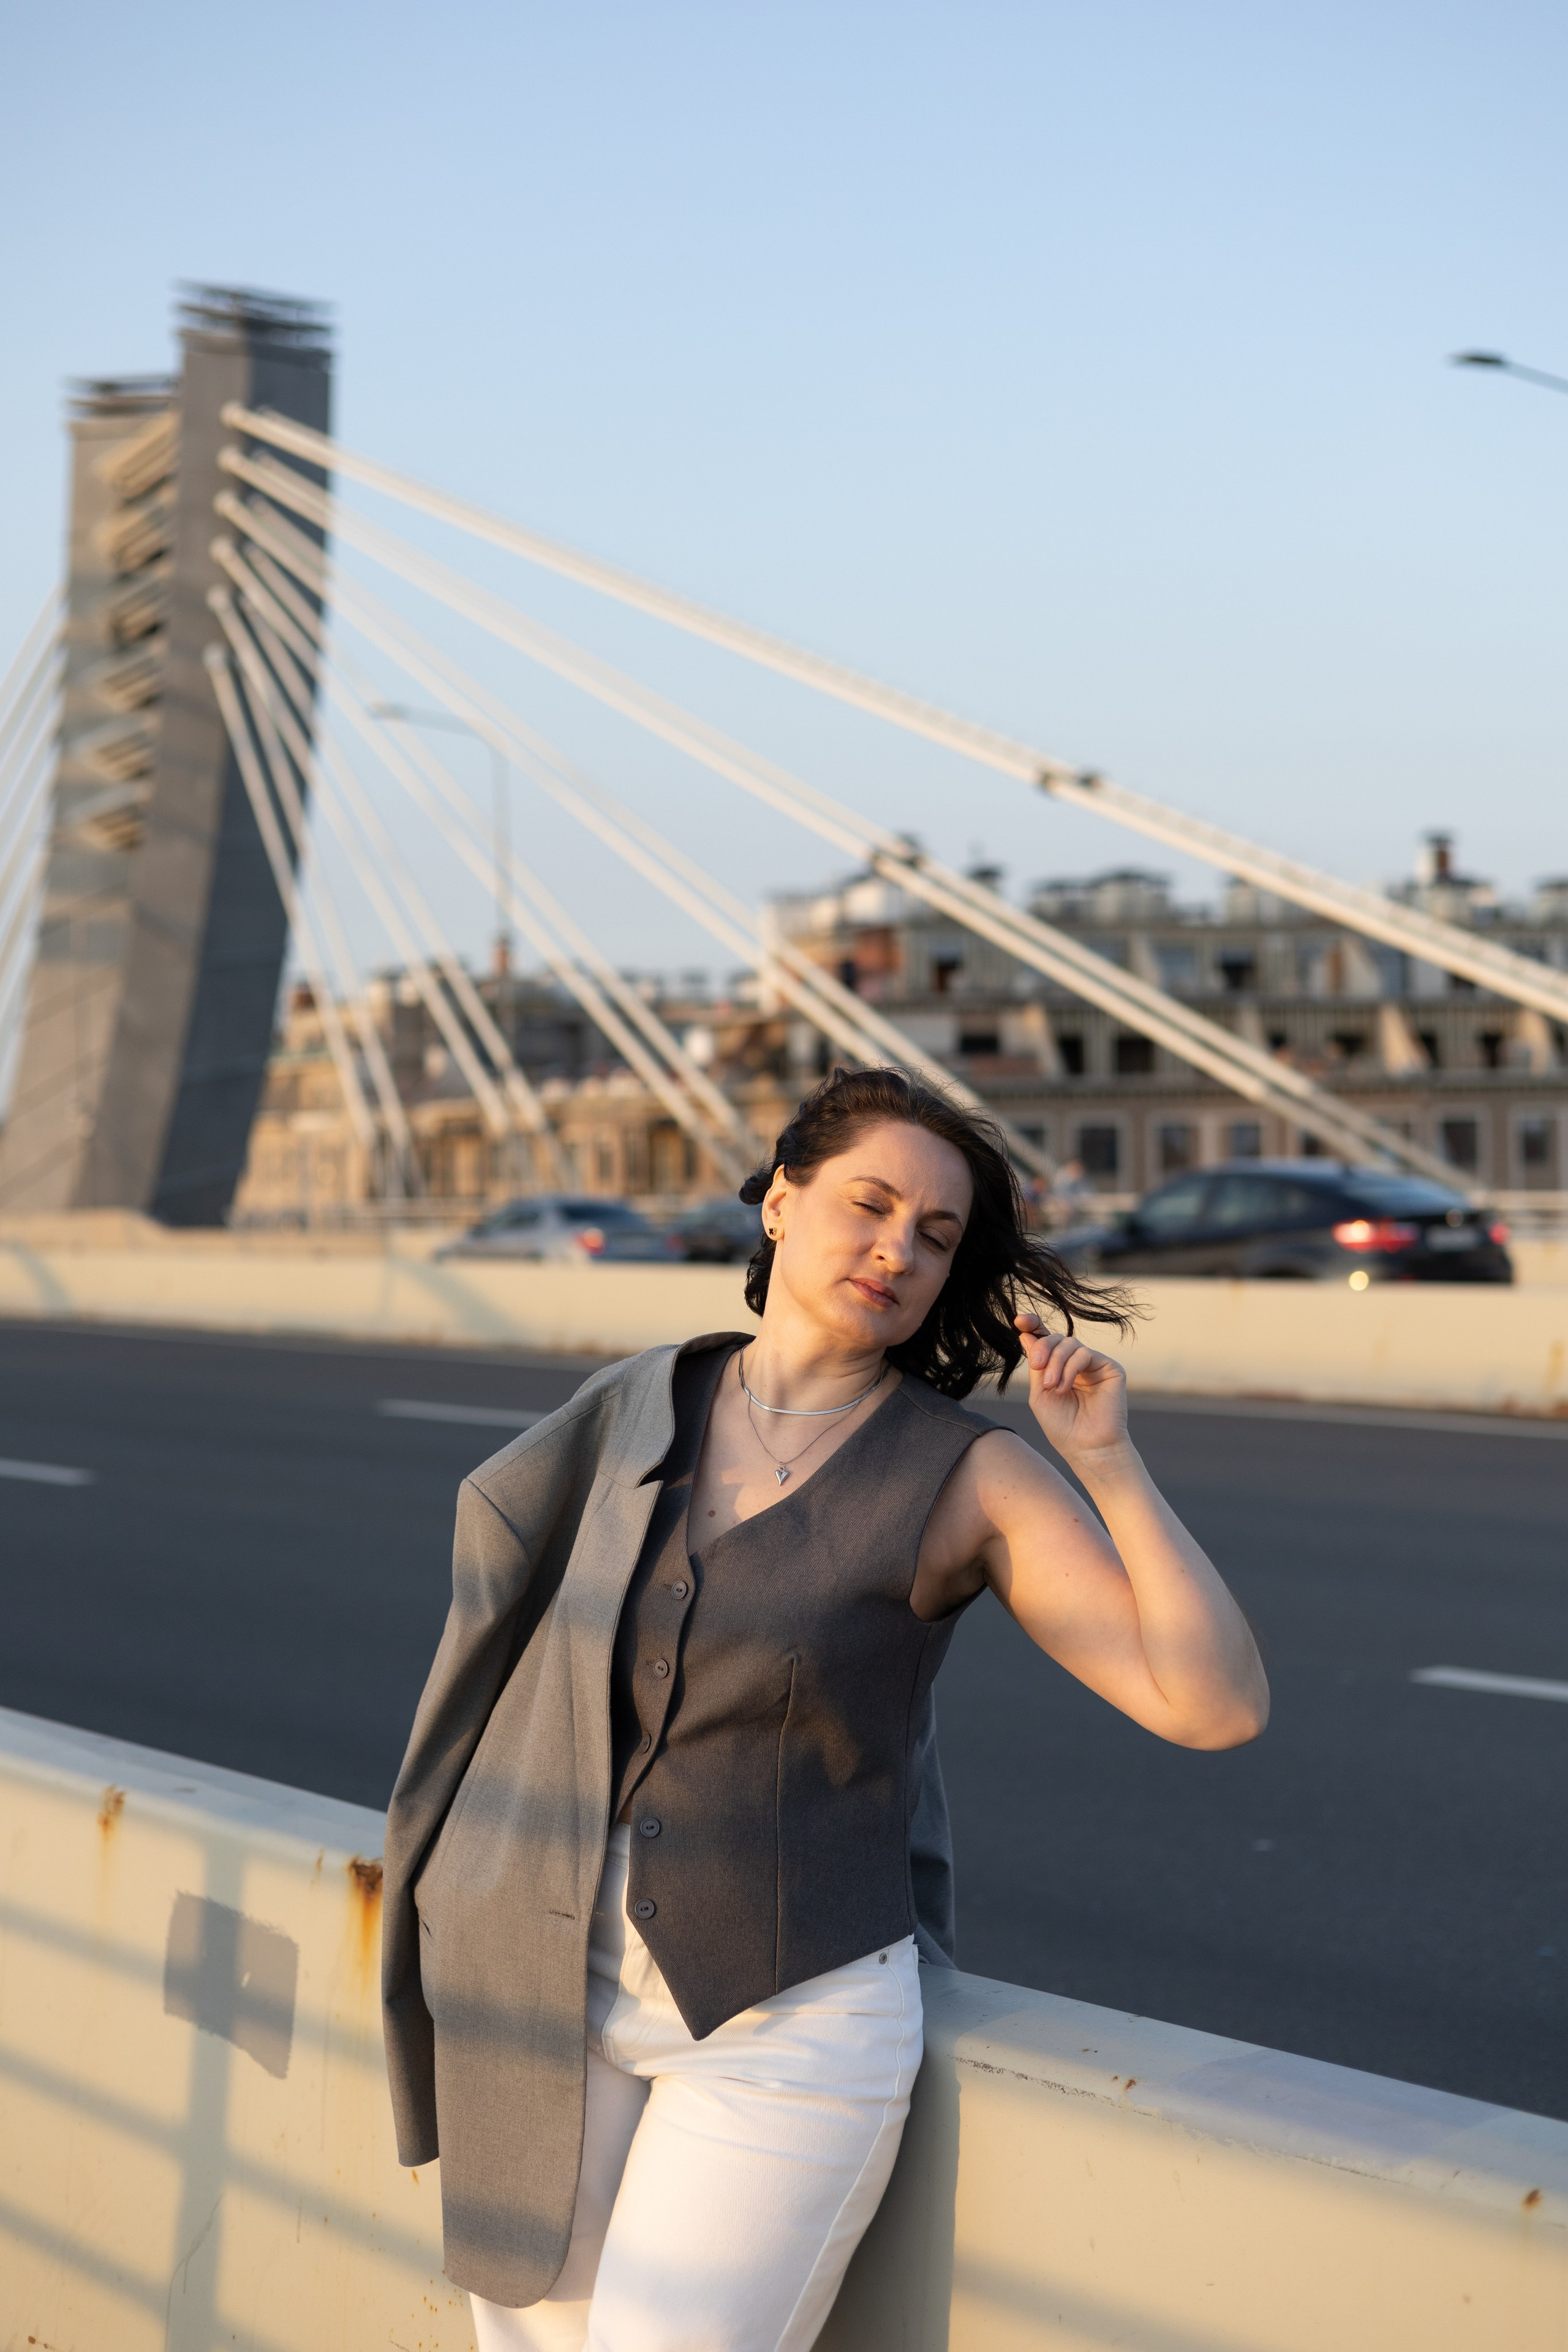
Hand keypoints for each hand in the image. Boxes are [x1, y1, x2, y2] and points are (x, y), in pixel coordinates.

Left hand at [1014, 1312, 1128, 1462]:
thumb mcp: (1040, 1394)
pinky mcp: (1110, 1368)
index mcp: (1059, 1369)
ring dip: (1056, 1362)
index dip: (1034, 1326)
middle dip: (1043, 1348)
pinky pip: (1085, 1353)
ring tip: (1052, 1387)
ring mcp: (1094, 1365)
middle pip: (1056, 1338)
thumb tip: (1026, 1334)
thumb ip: (1036, 1365)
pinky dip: (1070, 1368)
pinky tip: (1065, 1386)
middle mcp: (1077, 1364)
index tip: (1019, 1320)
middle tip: (1037, 1366)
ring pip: (1070, 1343)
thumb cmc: (1063, 1427)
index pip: (1047, 1340)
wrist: (1087, 1448)